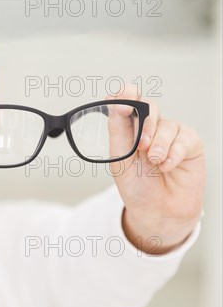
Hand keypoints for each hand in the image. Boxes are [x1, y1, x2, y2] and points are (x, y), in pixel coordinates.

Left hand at [107, 84, 204, 254]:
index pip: (127, 100)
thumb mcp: (120, 158)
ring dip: (158, 145)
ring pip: (166, 125)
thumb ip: (118, 129)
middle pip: (149, 106)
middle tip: (140, 147)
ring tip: (154, 163)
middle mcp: (150, 127)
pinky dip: (173, 153)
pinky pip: (184, 138)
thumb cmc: (136, 186)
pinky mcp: (190, 144)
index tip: (121, 101)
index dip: (124, 95)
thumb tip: (115, 101)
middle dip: (144, 124)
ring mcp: (171, 134)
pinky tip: (166, 166)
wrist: (157, 211)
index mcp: (129, 128)